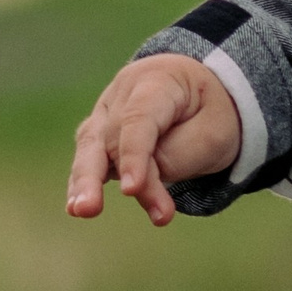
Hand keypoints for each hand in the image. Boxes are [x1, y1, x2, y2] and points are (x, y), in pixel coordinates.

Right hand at [67, 57, 241, 228]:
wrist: (203, 89)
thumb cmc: (212, 111)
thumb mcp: (215, 132)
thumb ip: (177, 156)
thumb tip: (135, 182)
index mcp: (158, 80)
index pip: (139, 118)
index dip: (134, 155)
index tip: (131, 189)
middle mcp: (124, 91)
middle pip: (112, 135)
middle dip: (104, 174)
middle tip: (90, 209)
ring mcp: (108, 109)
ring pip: (91, 146)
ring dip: (85, 181)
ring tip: (82, 210)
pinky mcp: (101, 131)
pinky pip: (90, 156)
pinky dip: (83, 181)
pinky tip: (76, 206)